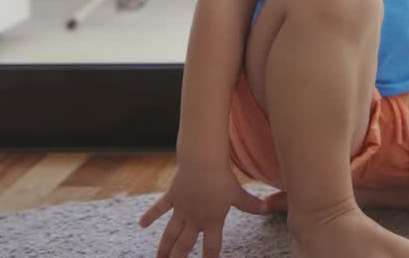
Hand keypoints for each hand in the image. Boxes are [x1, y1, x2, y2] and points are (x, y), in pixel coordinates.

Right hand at [138, 162, 272, 257]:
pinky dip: (150, 215)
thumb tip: (267, 209)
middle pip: (185, 245)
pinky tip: (141, 224)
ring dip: (164, 247)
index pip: (211, 247)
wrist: (202, 162)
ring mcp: (181, 209)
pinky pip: (160, 208)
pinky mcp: (173, 196)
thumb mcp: (238, 193)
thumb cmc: (222, 177)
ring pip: (170, 233)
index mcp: (212, 220)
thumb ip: (251, 204)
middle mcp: (194, 218)